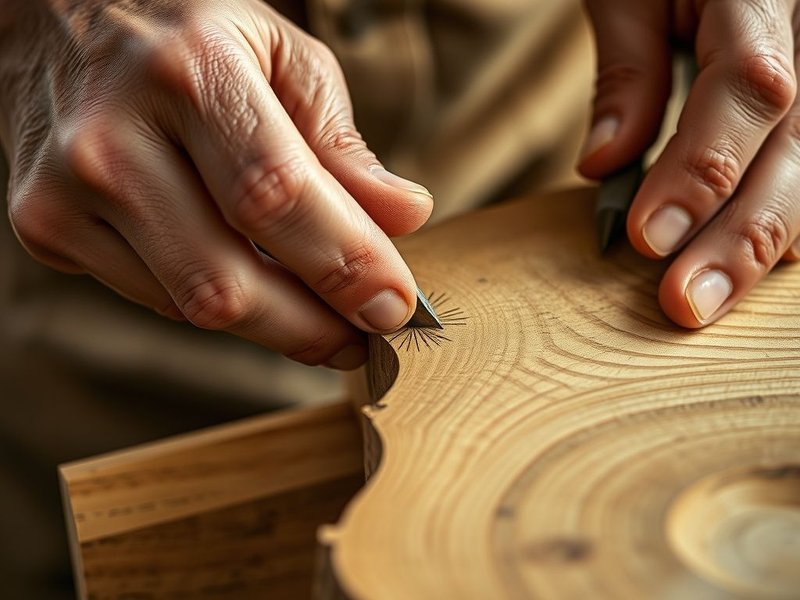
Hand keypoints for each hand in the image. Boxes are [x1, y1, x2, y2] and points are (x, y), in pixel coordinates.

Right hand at [0, 0, 432, 368]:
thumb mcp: (283, 58)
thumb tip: (404, 217)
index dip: (343, 264)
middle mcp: (112, 138)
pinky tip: (246, 279)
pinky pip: (156, 299)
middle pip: (225, 281)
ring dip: (271, 324)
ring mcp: (65, 192)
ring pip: (191, 305)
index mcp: (187, 72)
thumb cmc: (190, 33)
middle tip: (364, 338)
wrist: (61, 14)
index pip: (276, 196)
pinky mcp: (46, 229)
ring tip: (317, 313)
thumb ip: (341, 145)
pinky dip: (216, 301)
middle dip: (310, 328)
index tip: (394, 308)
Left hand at [579, 0, 799, 326]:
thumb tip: (605, 164)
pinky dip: (791, 214)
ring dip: (766, 241)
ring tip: (711, 299)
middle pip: (799, 144)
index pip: (750, 90)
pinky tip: (759, 263)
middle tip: (687, 303)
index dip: (703, 170)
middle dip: (742, 234)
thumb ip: (627, 71)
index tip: (650, 237)